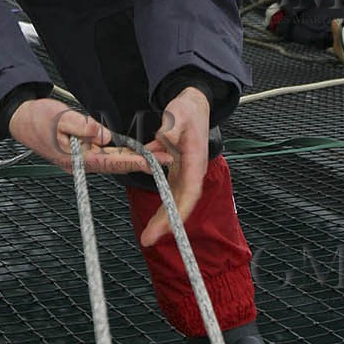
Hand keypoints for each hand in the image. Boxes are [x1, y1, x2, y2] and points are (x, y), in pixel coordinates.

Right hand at [8, 99, 153, 176]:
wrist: (21, 119)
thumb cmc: (38, 119)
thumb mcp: (59, 117)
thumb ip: (83, 126)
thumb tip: (104, 134)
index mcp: (76, 158)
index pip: (111, 161)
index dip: (134, 161)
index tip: (153, 162)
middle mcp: (81, 163)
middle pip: (117, 163)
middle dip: (142, 162)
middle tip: (166, 159)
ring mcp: (81, 159)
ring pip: (113, 159)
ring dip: (134, 158)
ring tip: (157, 155)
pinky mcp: (82, 152)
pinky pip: (105, 154)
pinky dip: (122, 152)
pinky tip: (135, 151)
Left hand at [135, 86, 210, 248]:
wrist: (195, 104)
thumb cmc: (188, 109)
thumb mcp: (179, 112)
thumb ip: (171, 126)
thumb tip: (161, 137)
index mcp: (195, 160)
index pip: (189, 191)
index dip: (179, 210)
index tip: (168, 226)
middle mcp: (193, 171)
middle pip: (182, 203)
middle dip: (167, 223)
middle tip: (148, 239)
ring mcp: (187, 174)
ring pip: (177, 202)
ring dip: (164, 220)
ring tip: (148, 237)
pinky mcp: (179, 173)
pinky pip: (171, 194)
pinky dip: (163, 209)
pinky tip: (153, 222)